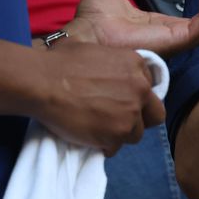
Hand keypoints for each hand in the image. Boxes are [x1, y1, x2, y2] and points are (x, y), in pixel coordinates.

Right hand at [32, 40, 163, 155]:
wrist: (43, 83)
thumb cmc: (60, 62)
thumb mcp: (95, 51)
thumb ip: (112, 64)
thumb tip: (105, 70)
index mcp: (136, 65)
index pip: (149, 89)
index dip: (136, 98)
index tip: (121, 102)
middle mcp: (140, 89)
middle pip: (155, 114)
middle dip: (140, 119)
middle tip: (118, 121)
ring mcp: (131, 113)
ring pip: (136, 133)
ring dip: (120, 133)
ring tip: (98, 129)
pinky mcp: (117, 134)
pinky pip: (116, 147)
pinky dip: (104, 146)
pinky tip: (89, 137)